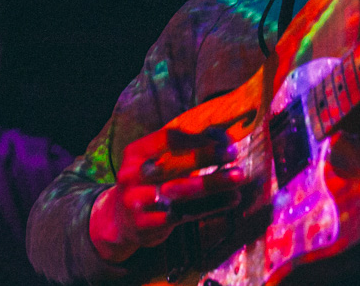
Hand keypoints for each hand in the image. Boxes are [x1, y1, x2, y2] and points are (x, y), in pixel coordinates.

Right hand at [89, 126, 244, 262]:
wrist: (120, 220)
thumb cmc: (148, 182)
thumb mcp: (154, 160)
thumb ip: (181, 149)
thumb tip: (222, 133)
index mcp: (135, 152)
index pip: (168, 138)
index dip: (197, 137)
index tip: (223, 137)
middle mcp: (132, 175)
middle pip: (175, 164)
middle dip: (207, 157)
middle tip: (233, 152)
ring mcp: (137, 202)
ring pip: (182, 192)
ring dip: (214, 183)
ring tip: (239, 176)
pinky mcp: (147, 225)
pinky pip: (185, 214)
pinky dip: (211, 207)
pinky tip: (232, 199)